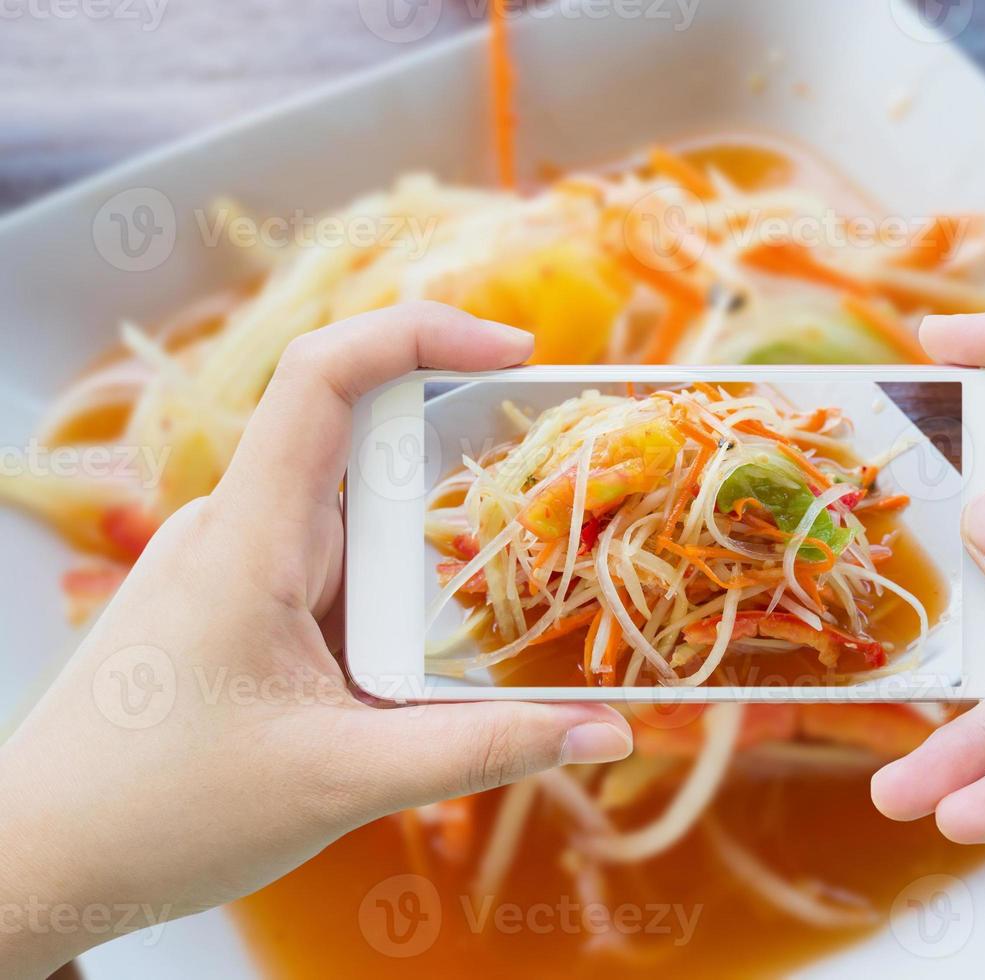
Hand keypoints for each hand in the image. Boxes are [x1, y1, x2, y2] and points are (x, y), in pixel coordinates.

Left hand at [0, 303, 632, 978]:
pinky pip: (334, 560)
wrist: (43, 859)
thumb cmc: (164, 814)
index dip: (420, 334)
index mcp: (249, 539)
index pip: (324, 378)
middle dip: (461, 455)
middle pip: (362, 441)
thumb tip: (609, 732)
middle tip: (552, 495)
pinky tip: (428, 645)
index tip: (515, 351)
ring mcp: (234, 561)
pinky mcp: (238, 600)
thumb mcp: (343, 781)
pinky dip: (395, 582)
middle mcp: (239, 528)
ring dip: (430, 537)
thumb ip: (483, 750)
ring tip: (504, 591)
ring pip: (354, 510)